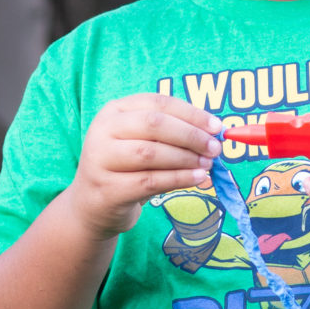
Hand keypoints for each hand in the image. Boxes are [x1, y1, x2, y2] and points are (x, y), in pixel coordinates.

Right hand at [66, 94, 222, 237]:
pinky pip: (149, 181)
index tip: (217, 127)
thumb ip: (171, 133)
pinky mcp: (108, 189)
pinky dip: (178, 179)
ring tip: (207, 164)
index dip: (191, 113)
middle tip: (215, 148)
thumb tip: (213, 132)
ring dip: (185, 158)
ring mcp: (101, 160)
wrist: (92, 205)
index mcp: (114, 110)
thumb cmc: (127, 168)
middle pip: (154, 124)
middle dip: (190, 135)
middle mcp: (103, 130)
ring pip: (151, 153)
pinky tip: (197, 178)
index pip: (158, 103)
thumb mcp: (142, 141)